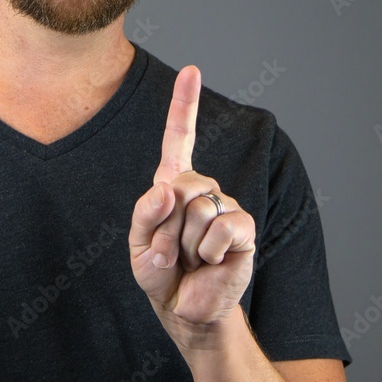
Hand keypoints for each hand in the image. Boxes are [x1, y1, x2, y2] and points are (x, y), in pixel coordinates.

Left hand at [129, 66, 254, 346]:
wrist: (187, 310)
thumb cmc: (161, 275)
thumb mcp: (138, 247)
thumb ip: (145, 215)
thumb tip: (167, 190)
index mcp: (173, 185)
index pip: (178, 139)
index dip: (184, 105)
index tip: (191, 71)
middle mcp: (202, 189)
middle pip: (180, 184)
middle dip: (165, 225)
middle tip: (170, 250)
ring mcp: (226, 206)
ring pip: (197, 209)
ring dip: (184, 244)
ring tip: (189, 259)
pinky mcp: (244, 229)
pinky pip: (220, 229)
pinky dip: (207, 254)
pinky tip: (211, 263)